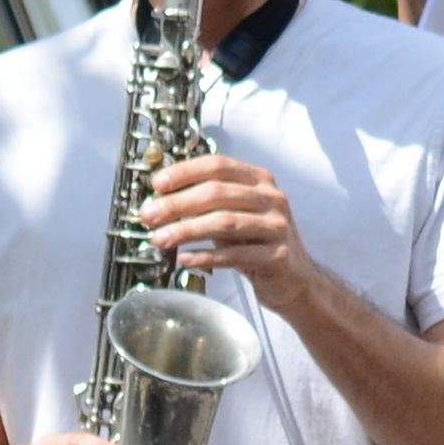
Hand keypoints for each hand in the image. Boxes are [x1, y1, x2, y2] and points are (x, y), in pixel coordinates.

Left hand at [135, 151, 307, 305]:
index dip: (184, 172)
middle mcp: (272, 198)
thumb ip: (207, 203)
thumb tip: (160, 201)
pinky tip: (185, 260)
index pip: (218, 165)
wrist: (294, 279)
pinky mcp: (278, 255)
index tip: (157, 184)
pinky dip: (205, 257)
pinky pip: (235, 255)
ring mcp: (278, 226)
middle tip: (149, 215)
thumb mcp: (235, 214)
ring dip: (186, 230)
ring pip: (224, 222)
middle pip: (217, 192)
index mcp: (260, 180)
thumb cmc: (256, 243)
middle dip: (177, 204)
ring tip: (160, 239)